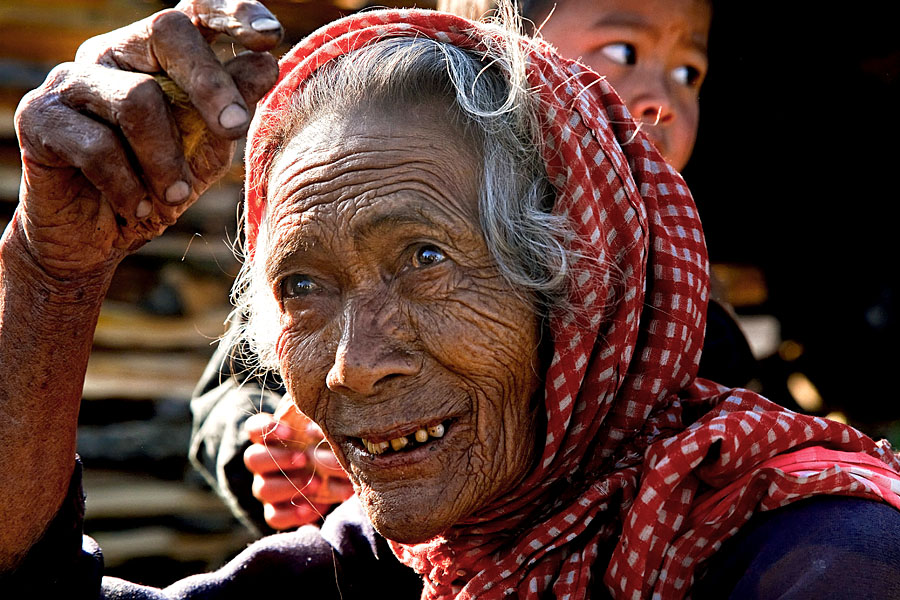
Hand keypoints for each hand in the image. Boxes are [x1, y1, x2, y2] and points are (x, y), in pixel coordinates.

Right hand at [12, 0, 281, 279]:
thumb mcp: (207, 152)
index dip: (231, 12)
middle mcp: (113, 54)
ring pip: (137, 97)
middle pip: (166, 31)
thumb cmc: (157, 188)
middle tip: (234, 129)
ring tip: (174, 197)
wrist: (95, 241)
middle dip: (210, 84)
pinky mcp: (39, 117)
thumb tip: (267, 65)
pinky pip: (99, 147)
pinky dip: (129, 187)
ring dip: (166, 159)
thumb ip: (233, 110)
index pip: (193, 10)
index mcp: (157, 56)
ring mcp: (71, 80)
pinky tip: (138, 209)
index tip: (268, 38)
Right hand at [244, 400, 353, 529]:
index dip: (267, 429)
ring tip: (317, 484)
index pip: (254, 428)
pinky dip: (293, 514)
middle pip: (253, 459)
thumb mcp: (320, 425)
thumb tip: (319, 415)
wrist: (331, 473)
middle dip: (279, 459)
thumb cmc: (323, 442)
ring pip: (262, 489)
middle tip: (304, 459)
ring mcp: (268, 487)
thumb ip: (316, 417)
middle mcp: (264, 462)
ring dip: (289, 486)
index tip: (291, 432)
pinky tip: (315, 507)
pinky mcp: (277, 511)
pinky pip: (275, 517)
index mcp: (271, 438)